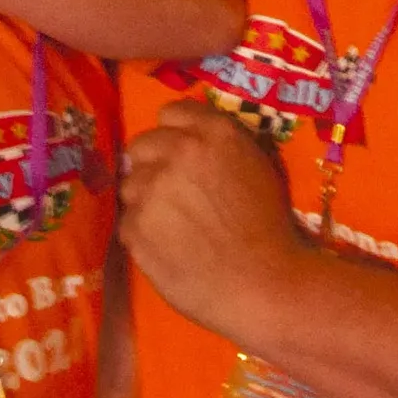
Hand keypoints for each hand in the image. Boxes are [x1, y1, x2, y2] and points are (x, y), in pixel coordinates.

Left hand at [119, 99, 310, 348]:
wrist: (263, 284)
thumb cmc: (269, 228)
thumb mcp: (256, 167)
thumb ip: (219, 144)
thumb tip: (190, 139)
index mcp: (214, 134)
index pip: (171, 112)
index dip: (173, 134)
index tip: (178, 153)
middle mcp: (178, 152)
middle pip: (141, 145)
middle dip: (151, 165)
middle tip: (170, 193)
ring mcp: (152, 189)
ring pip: (131, 185)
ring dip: (145, 201)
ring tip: (171, 227)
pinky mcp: (136, 226)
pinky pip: (128, 222)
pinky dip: (142, 235)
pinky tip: (167, 249)